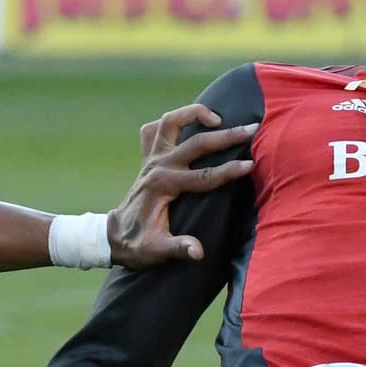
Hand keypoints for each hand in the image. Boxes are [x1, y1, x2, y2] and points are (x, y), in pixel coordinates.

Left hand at [107, 105, 256, 268]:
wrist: (114, 237)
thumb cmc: (138, 245)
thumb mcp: (156, 251)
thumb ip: (179, 248)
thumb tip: (198, 252)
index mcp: (164, 186)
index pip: (204, 176)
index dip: (229, 170)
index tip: (250, 165)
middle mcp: (157, 166)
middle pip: (196, 142)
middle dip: (226, 135)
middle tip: (251, 128)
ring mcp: (151, 159)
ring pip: (170, 122)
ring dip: (194, 113)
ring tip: (218, 117)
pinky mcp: (147, 158)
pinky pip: (155, 129)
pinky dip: (171, 123)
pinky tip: (188, 126)